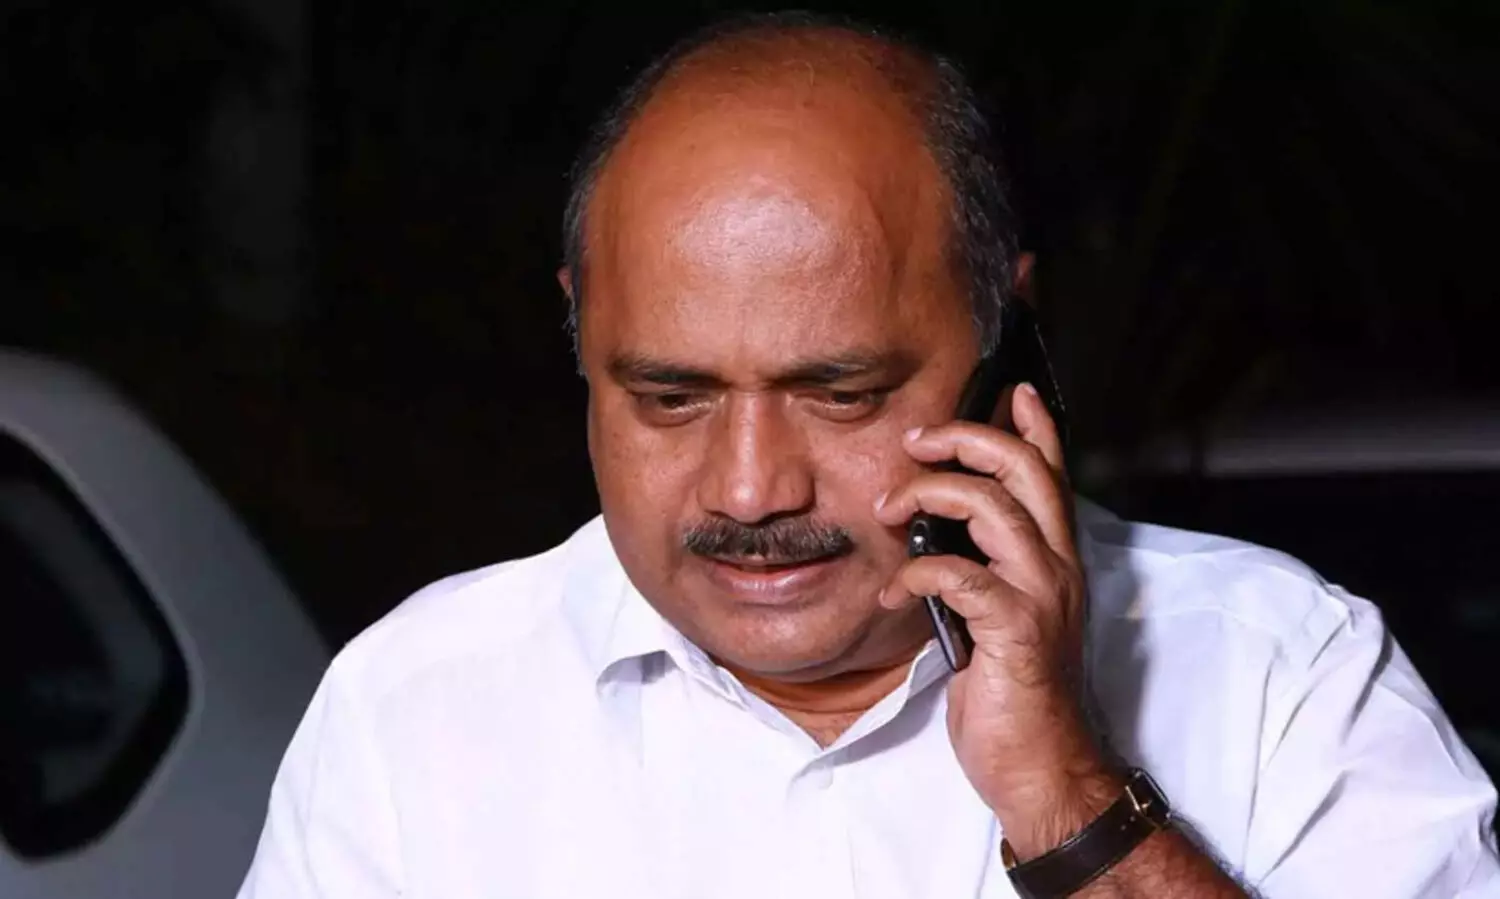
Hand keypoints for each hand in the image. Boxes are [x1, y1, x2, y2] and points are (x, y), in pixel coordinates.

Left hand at [873, 383, 1117, 857]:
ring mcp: (1043, 596)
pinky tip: (893, 591)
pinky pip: (960, 574)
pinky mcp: (1017, 630)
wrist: (1041, 766)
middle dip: (966, 440)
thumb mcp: (998, 617)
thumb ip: (981, 568)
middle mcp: (1059, 566)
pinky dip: (916, 571)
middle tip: (916, 443)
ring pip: (993, 507)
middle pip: (1024, 470)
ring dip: (929, 495)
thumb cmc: (1012, 692)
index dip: (1034, 425)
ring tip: (886, 511)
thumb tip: (934, 529)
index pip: (1053, 472)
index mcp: (1057, 558)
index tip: (1011, 388)